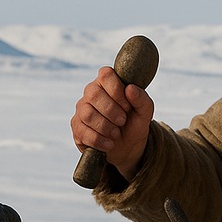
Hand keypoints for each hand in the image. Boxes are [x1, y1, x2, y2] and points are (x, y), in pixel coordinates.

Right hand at [70, 66, 154, 180]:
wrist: (127, 147)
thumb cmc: (134, 123)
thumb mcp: (145, 113)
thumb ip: (142, 99)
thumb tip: (130, 89)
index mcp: (108, 82)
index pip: (106, 75)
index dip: (117, 91)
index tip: (128, 106)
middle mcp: (91, 92)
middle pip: (94, 94)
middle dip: (112, 111)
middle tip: (123, 121)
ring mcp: (81, 109)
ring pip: (87, 114)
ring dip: (106, 127)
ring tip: (116, 134)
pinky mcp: (77, 127)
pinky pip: (83, 132)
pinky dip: (99, 140)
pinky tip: (109, 144)